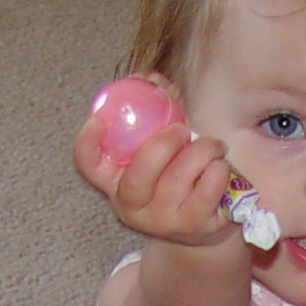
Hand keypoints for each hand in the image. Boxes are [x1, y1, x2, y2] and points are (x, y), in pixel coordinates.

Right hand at [73, 114, 238, 251]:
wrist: (204, 226)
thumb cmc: (177, 178)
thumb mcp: (160, 149)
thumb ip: (153, 115)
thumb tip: (149, 78)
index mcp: (116, 184)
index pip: (89, 167)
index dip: (86, 143)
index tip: (97, 120)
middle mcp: (133, 208)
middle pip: (138, 178)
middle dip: (161, 146)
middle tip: (180, 129)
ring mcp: (163, 222)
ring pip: (179, 179)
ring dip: (202, 151)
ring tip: (213, 146)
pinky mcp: (195, 227)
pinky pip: (208, 188)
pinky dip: (218, 168)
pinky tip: (219, 166)